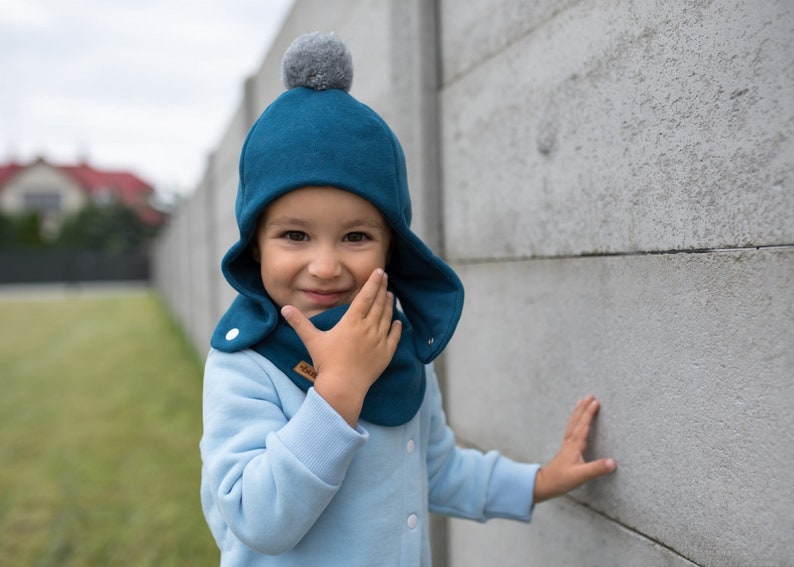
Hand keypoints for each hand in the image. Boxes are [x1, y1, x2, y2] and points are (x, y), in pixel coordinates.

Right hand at [281, 268, 401, 426]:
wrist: (342, 388)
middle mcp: (368, 329)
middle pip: (378, 304)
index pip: (365, 296)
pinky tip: (397, 322)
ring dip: (389, 305)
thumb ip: (299, 323)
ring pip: (387, 318)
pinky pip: (394, 337)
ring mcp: (379, 341)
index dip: (373, 283)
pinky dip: (396, 328)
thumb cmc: (326, 363)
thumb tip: (284, 308)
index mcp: (352, 322)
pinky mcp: (386, 354)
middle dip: (382, 289)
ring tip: (390, 295)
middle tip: (385, 278)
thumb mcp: (312, 340)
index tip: (379, 272)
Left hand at [533, 395, 615, 502]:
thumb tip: (613, 462)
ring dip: (578, 412)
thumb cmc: (561, 480)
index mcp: (574, 446)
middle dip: (583, 408)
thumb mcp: (580, 476)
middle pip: (576, 421)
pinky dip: (574, 422)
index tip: (596, 402)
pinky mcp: (566, 450)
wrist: (545, 484)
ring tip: (581, 402)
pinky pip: (571, 430)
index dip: (589, 414)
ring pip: (572, 424)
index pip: (583, 426)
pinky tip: (575, 422)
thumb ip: (596, 469)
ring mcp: (566, 445)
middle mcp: (569, 442)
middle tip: (590, 396)